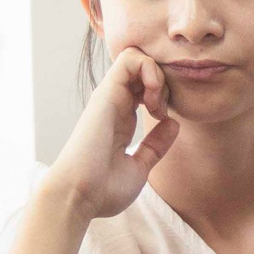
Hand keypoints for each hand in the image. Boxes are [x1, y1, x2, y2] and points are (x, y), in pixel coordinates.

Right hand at [45, 47, 177, 221]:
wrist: (80, 195)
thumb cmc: (104, 189)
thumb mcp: (140, 166)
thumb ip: (155, 145)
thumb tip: (174, 123)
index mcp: (121, 118)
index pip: (144, 86)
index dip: (163, 94)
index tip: (166, 119)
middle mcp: (115, 103)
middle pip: (143, 68)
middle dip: (163, 82)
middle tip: (163, 111)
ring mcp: (110, 96)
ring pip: (137, 57)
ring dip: (157, 75)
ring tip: (157, 105)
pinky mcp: (107, 93)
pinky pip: (131, 59)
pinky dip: (151, 71)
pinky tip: (153, 99)